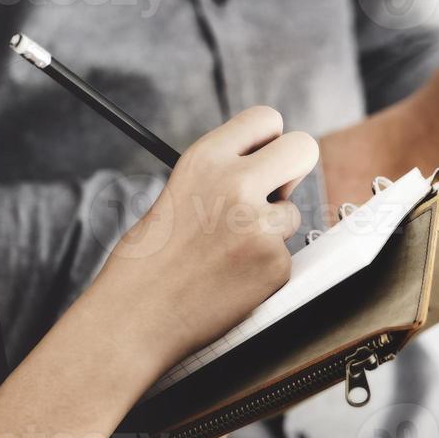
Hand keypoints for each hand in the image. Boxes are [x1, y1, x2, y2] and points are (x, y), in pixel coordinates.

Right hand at [93, 106, 318, 371]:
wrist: (134, 318)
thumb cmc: (148, 262)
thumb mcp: (179, 194)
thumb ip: (223, 176)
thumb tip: (268, 168)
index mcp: (205, 159)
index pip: (266, 118)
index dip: (268, 140)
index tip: (262, 158)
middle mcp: (235, 184)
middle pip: (304, 148)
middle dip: (294, 168)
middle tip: (274, 192)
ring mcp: (259, 225)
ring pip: (293, 213)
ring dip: (271, 230)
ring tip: (228, 253)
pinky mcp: (275, 264)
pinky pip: (285, 256)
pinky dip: (264, 268)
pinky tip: (231, 279)